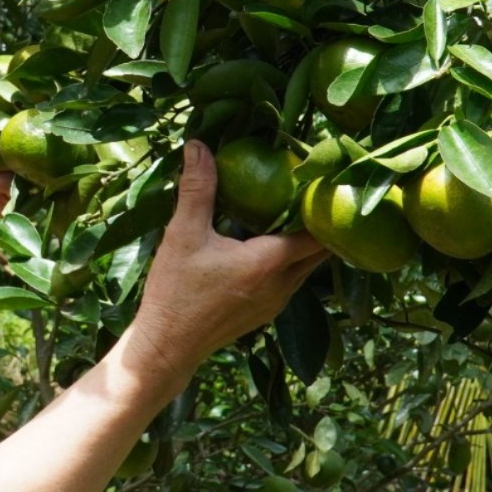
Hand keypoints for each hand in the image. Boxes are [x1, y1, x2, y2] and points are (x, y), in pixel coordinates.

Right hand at [131, 139, 328, 374]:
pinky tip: (270, 245)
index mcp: (269, 262)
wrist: (166, 347)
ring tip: (294, 214)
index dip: (324, 208)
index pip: (319, 233)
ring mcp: (276, 303)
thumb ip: (198, 189)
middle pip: (321, 251)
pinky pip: (292, 282)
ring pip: (307, 268)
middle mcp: (282, 285)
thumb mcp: (183, 234)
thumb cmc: (175, 291)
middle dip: (320, 225)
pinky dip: (291, 262)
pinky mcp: (265, 314)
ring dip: (305, 244)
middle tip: (310, 194)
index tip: (322, 183)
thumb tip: (199, 144)